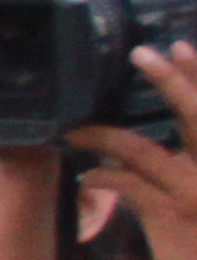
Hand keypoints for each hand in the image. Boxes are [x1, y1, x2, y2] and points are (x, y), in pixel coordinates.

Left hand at [73, 44, 196, 259]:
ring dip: (102, 136)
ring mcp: (194, 189)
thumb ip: (187, 168)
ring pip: (141, 148)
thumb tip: (145, 151)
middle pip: (195, 113)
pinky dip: (102, 176)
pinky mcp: (169, 212)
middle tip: (143, 52)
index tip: (182, 47)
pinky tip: (87, 178)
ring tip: (75, 131)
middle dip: (170, 78)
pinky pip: (126, 183)